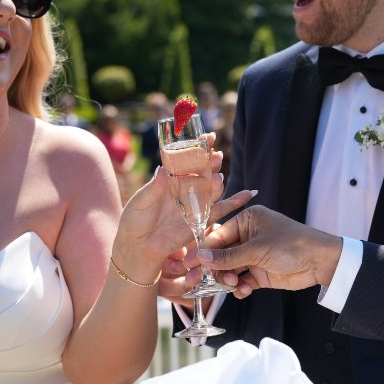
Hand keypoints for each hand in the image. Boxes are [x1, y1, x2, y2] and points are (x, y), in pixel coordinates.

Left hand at [112, 147, 253, 288]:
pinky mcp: (201, 221)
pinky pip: (220, 210)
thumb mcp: (141, 201)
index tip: (207, 136)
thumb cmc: (135, 221)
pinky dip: (235, 202)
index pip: (186, 159)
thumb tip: (163, 168)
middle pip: (202, 171)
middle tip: (215, 154)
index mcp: (170, 180)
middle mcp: (185, 189)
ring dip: (217, 180)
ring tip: (218, 176)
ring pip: (211, 188)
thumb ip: (154, 187)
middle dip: (210, 161)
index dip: (197, 147)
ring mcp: (194, 204)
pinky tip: (249, 193)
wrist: (138, 247)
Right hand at [196, 206, 342, 296]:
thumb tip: (200, 258)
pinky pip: (241, 281)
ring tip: (232, 284)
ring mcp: (254, 256)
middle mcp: (248, 236)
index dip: (203, 250)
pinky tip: (243, 290)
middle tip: (207, 280)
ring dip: (227, 278)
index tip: (189, 263)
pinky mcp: (260, 273)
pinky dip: (239, 287)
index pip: (217, 235)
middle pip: (221, 254)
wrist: (320, 262)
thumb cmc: (292, 245)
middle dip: (215, 268)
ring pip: (229, 269)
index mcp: (247, 220)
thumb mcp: (257, 249)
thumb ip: (228, 256)